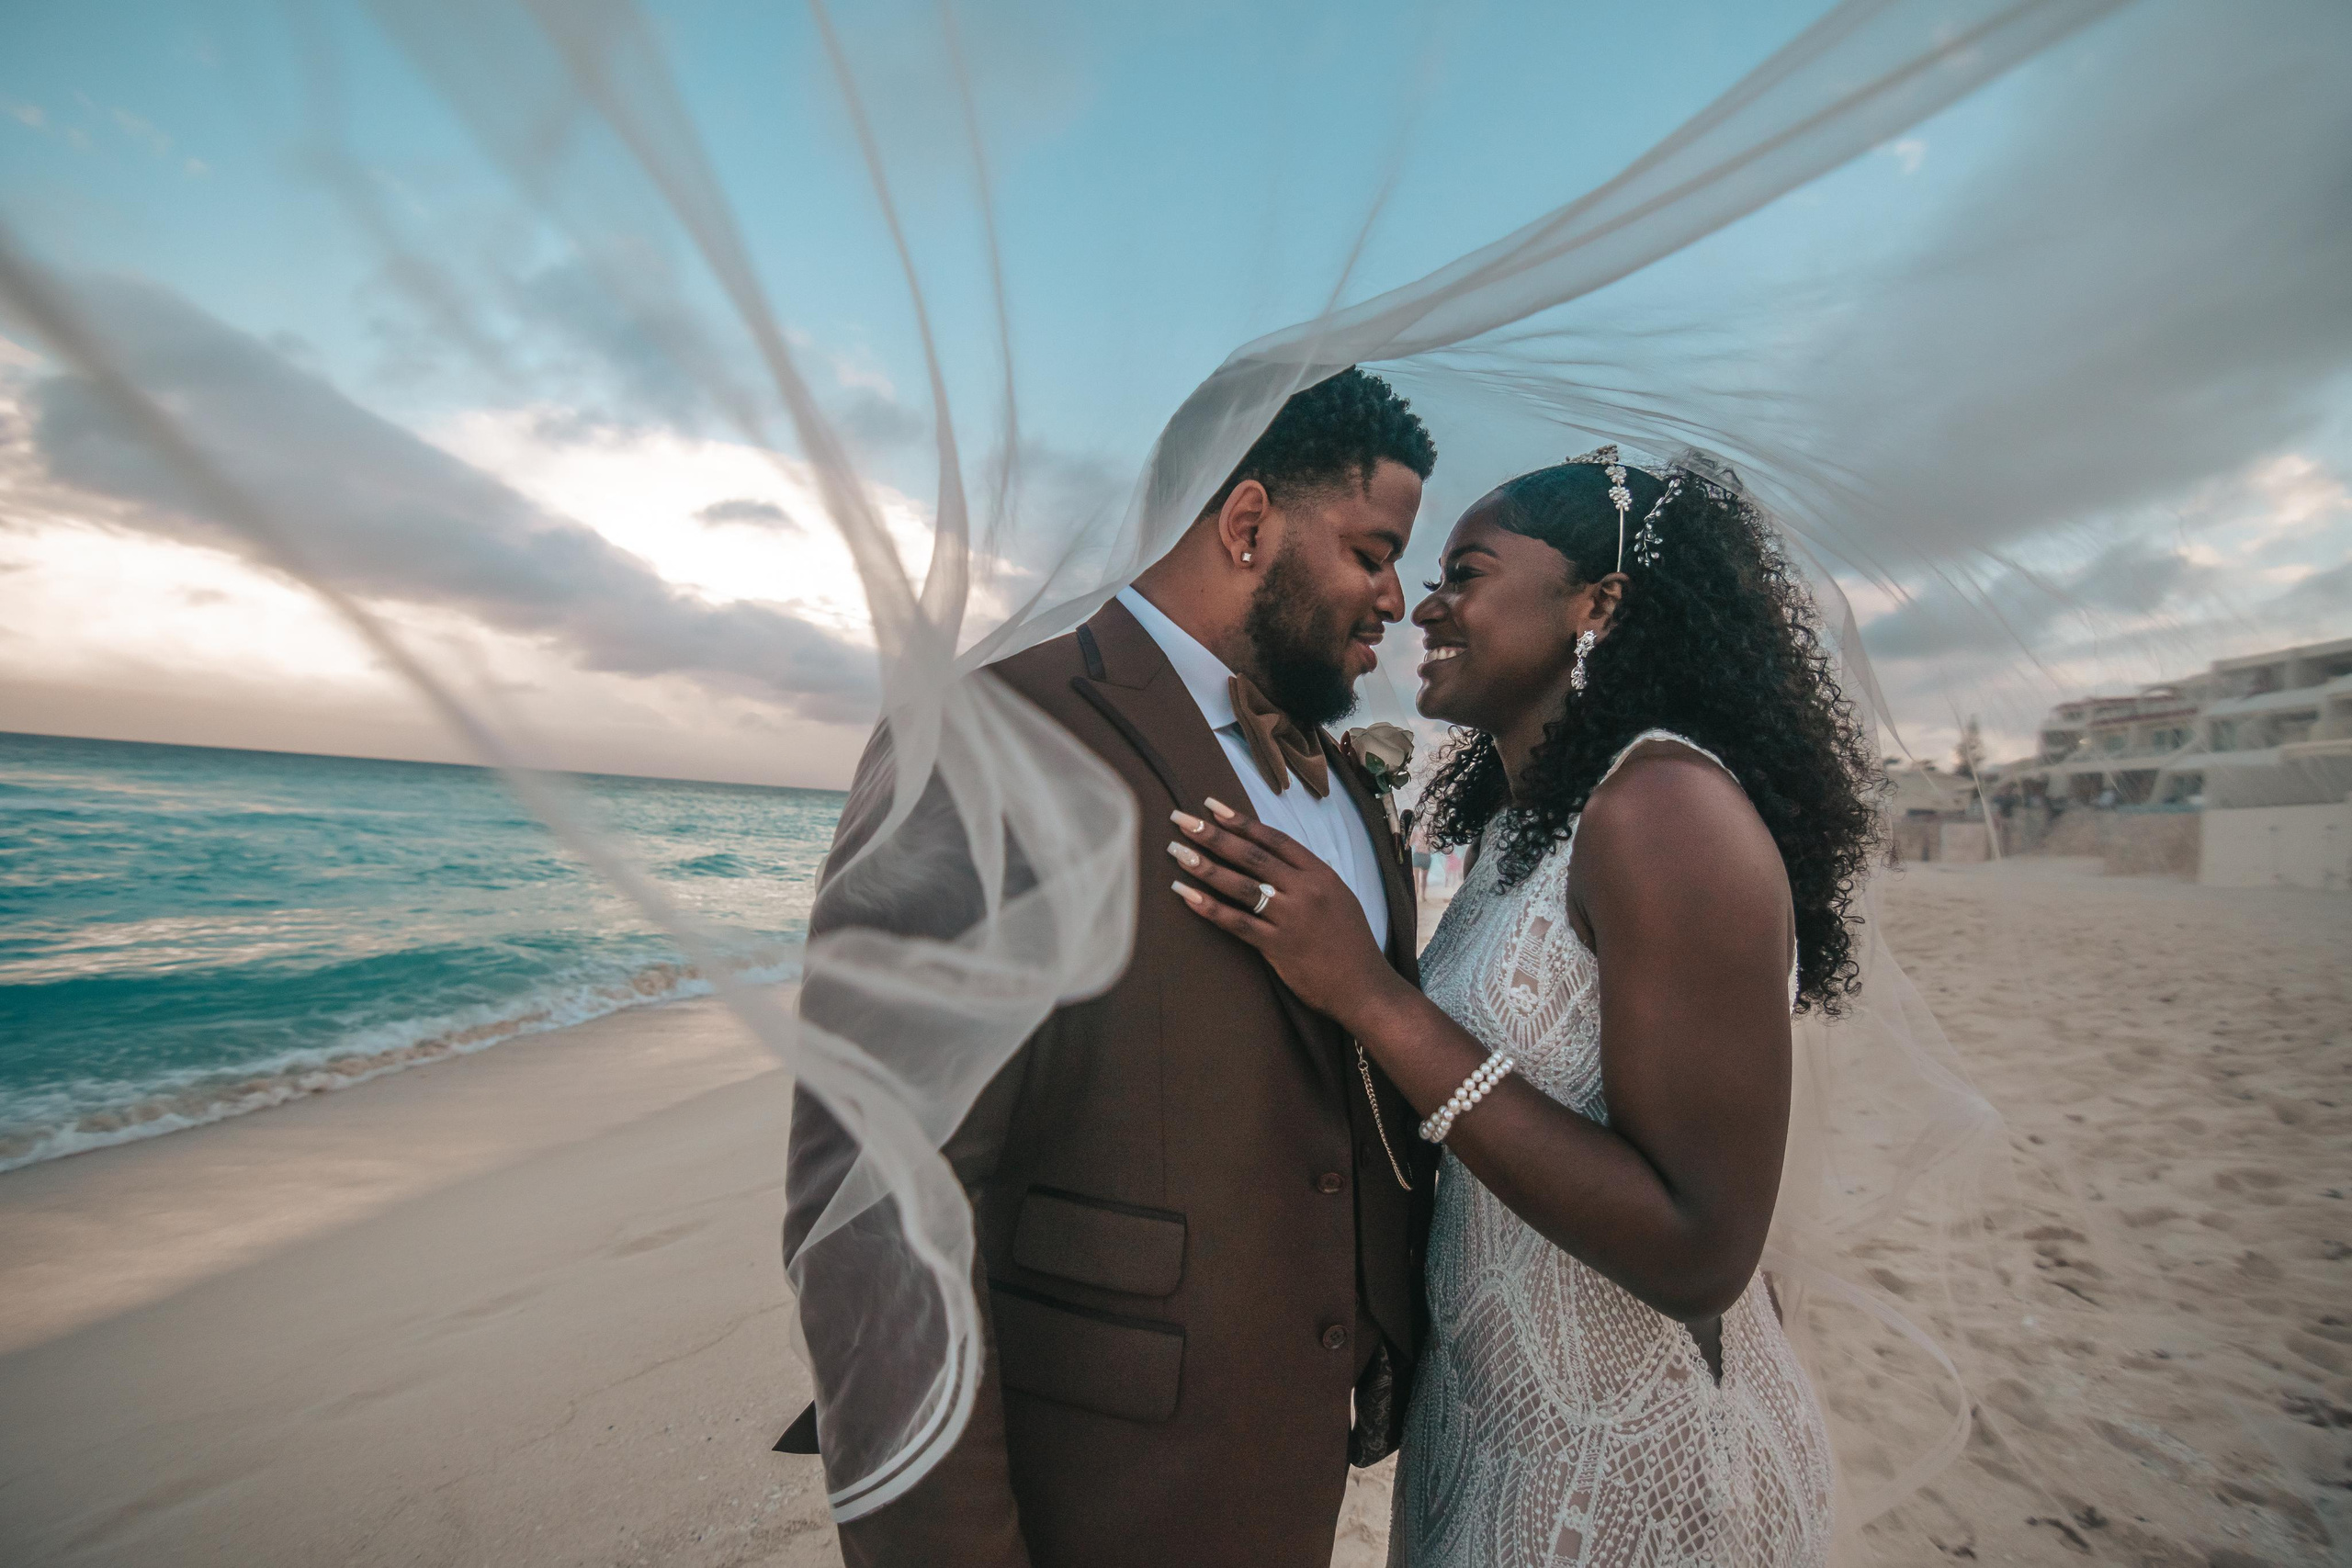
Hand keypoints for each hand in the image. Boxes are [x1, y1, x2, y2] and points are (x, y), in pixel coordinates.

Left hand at [1166, 798, 1397, 1025]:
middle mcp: (1306, 891)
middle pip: (1251, 856)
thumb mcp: (1338, 897)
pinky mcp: (1277, 947)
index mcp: (1321, 874)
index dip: (1241, 822)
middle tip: (1182, 820)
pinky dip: (1209, 907)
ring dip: (1205, 867)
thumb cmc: (1351, 942)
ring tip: (1176, 852)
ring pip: (1240, 885)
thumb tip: (1270, 858)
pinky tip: (1185, 894)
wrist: (1363, 986)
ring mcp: (1291, 918)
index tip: (1213, 807)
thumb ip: (1307, 877)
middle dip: (1213, 835)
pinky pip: (1236, 922)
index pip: (1275, 840)